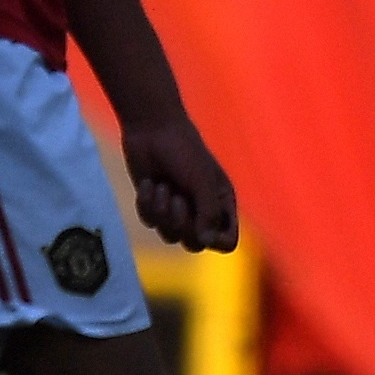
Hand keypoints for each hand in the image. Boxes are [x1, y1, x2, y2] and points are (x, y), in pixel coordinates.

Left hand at [121, 114, 237, 250]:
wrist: (152, 130)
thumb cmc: (184, 151)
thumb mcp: (202, 181)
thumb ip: (208, 213)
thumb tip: (206, 242)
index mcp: (221, 203)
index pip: (227, 241)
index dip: (216, 241)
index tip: (203, 228)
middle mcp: (201, 210)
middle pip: (196, 244)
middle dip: (183, 225)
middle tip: (178, 201)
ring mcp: (177, 210)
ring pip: (170, 235)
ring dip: (163, 211)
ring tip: (163, 186)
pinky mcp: (154, 206)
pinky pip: (150, 222)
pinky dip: (147, 204)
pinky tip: (149, 183)